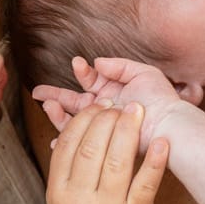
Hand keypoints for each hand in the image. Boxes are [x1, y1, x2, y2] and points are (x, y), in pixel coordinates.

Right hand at [35, 56, 195, 147]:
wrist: (168, 125)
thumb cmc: (160, 99)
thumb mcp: (143, 73)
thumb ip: (119, 66)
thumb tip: (97, 61)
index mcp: (114, 91)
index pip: (90, 80)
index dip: (81, 72)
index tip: (76, 63)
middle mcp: (106, 108)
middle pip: (74, 101)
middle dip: (55, 96)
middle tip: (37, 92)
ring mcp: (103, 125)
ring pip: (74, 120)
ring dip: (59, 113)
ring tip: (47, 106)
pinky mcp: (103, 141)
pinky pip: (81, 142)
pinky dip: (68, 141)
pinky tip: (56, 139)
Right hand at [44, 102, 168, 203]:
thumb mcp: (63, 195)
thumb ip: (69, 163)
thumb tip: (81, 117)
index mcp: (59, 193)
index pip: (69, 144)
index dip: (84, 119)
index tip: (98, 104)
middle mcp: (81, 202)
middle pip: (92, 148)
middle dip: (107, 119)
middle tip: (120, 104)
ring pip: (118, 162)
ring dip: (129, 130)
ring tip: (137, 111)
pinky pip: (146, 183)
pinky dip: (154, 160)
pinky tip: (161, 141)